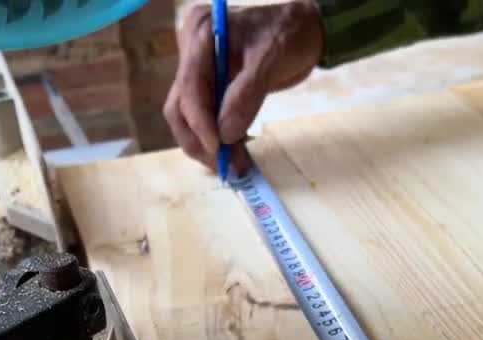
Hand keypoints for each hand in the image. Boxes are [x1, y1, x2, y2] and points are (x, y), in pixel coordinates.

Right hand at [164, 0, 324, 172]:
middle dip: (199, 141)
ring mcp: (198, 70)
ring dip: (208, 146)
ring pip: (189, 117)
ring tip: (234, 166)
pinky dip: (219, 138)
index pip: (190, 86)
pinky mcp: (210, 86)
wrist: (302, 29)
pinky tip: (236, 153)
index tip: (218, 149)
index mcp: (201, 34)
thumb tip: (225, 135)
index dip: (200, 122)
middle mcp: (191, 51)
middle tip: (223, 167)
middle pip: (180, 106)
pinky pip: (206, 117)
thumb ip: (246, 95)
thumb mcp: (270, 60)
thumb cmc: (288, 34)